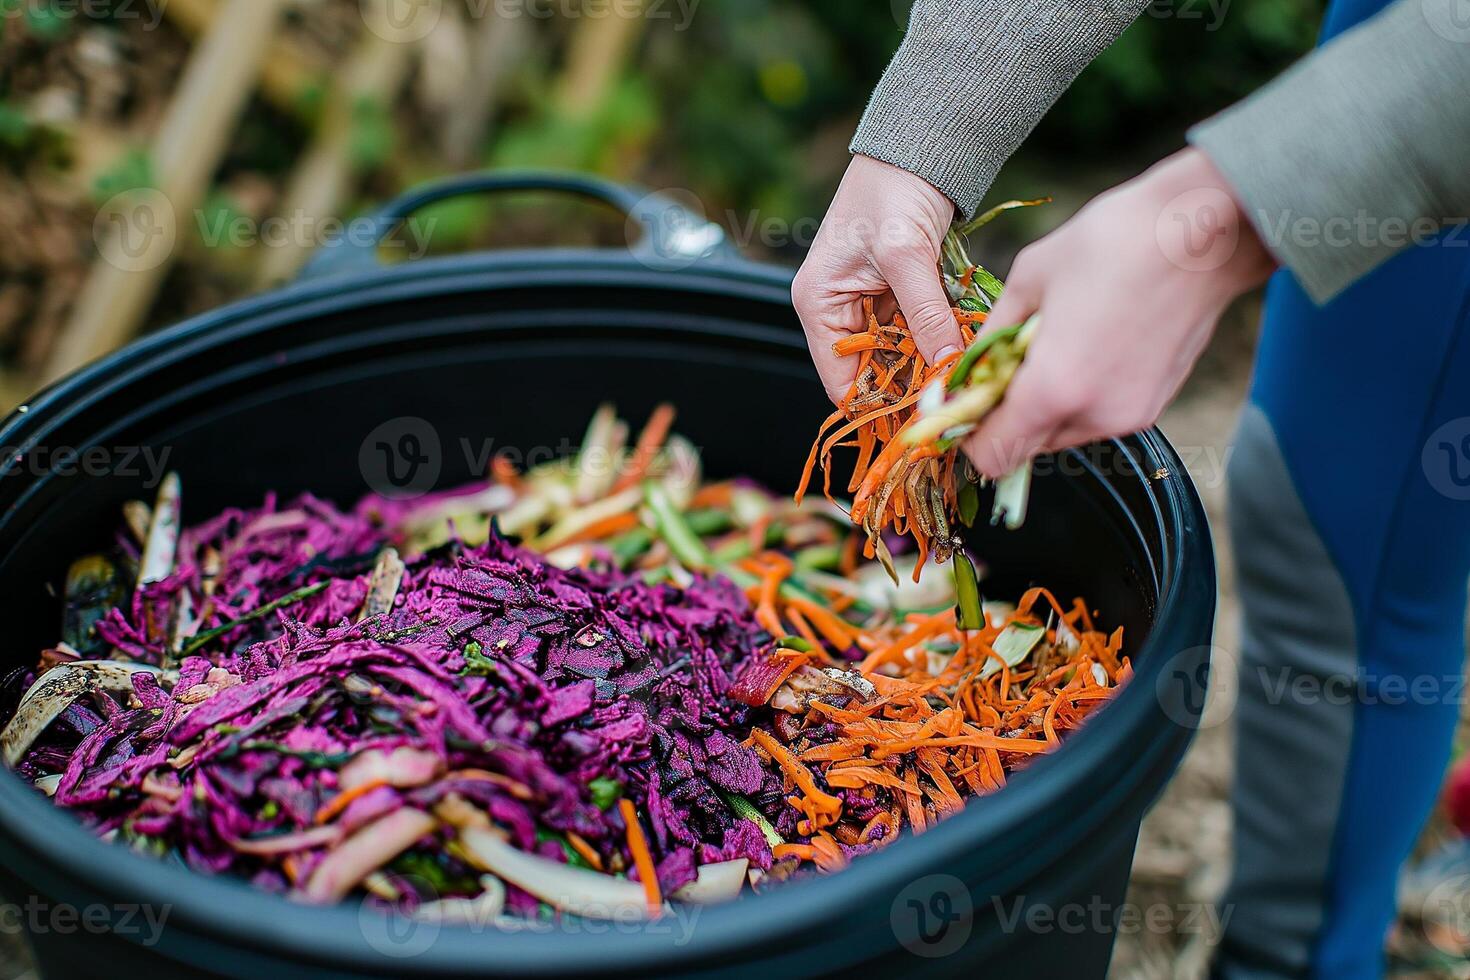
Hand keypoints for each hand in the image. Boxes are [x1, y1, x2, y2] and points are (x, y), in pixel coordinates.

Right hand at [793, 155, 963, 403]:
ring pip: (899, 357)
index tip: (918, 421)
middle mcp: (838, 310)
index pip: (841, 380)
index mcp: (818, 304)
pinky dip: (938, 342)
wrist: (918, 148)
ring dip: (928, 366)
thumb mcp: (906, 256)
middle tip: (948, 402)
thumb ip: (925, 315)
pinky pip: (917, 334)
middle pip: (872, 372)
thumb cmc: (892, 190)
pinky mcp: (899, 296)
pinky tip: (962, 352)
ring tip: (959, 380)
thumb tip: (946, 365)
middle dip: (909, 386)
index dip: (877, 406)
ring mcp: (869, 304)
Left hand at [964, 147, 1275, 476]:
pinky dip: (1080, 395)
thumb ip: (991, 338)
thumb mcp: (1029, 280)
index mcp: (1053, 389)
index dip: (970, 433)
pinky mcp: (1155, 404)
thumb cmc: (1113, 242)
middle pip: (1026, 448)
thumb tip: (967, 368)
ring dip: (1045, 404)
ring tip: (1054, 343)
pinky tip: (1089, 343)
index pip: (992, 455)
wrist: (1205, 230)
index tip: (966, 399)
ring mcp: (1129, 415)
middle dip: (1007, 415)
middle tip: (1007, 362)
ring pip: (1062, 433)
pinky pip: (1097, 417)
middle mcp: (1093, 416)